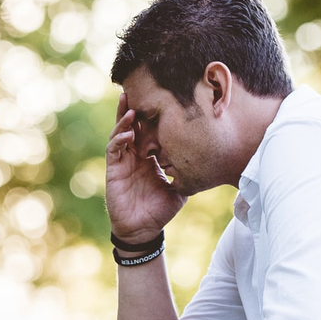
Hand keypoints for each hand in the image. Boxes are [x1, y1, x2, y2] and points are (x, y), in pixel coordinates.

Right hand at [106, 92, 185, 244]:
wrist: (143, 230)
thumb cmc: (159, 210)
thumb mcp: (179, 190)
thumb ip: (187, 175)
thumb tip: (206, 164)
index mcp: (150, 157)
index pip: (149, 131)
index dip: (152, 116)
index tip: (161, 99)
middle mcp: (135, 156)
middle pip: (132, 126)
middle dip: (133, 108)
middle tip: (137, 89)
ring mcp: (123, 161)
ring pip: (120, 133)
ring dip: (123, 119)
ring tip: (130, 106)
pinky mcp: (113, 170)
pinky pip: (114, 150)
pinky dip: (119, 139)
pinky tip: (127, 134)